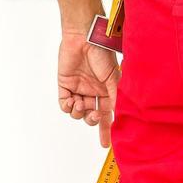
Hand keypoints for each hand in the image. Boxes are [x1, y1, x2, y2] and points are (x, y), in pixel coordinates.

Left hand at [58, 30, 119, 147]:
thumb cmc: (102, 54)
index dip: (106, 130)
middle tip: (94, 115)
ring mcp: (79, 89)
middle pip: (91, 116)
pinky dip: (66, 107)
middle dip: (92, 120)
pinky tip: (70, 102)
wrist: (84, 37)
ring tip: (80, 104)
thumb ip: (116, 97)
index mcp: (108, 91)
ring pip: (77, 112)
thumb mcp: (114, 77)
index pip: (107, 115)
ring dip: (78, 112)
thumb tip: (118, 116)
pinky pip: (64, 104)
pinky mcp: (65, 85)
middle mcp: (93, 92)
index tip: (106, 144)